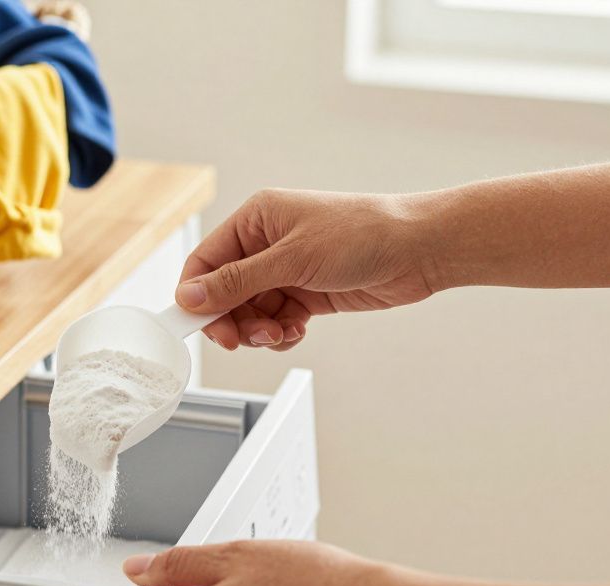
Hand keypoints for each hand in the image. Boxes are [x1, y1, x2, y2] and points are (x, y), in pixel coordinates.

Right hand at [178, 189, 438, 350]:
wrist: (419, 249)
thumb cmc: (362, 235)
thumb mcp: (292, 259)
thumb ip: (236, 281)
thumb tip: (190, 295)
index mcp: (256, 220)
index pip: (206, 261)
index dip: (197, 295)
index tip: (197, 325)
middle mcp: (267, 244)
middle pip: (225, 292)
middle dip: (232, 319)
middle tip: (240, 340)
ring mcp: (287, 269)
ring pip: (250, 311)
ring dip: (258, 330)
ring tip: (280, 333)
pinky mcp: (307, 292)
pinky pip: (276, 320)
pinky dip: (280, 332)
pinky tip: (296, 330)